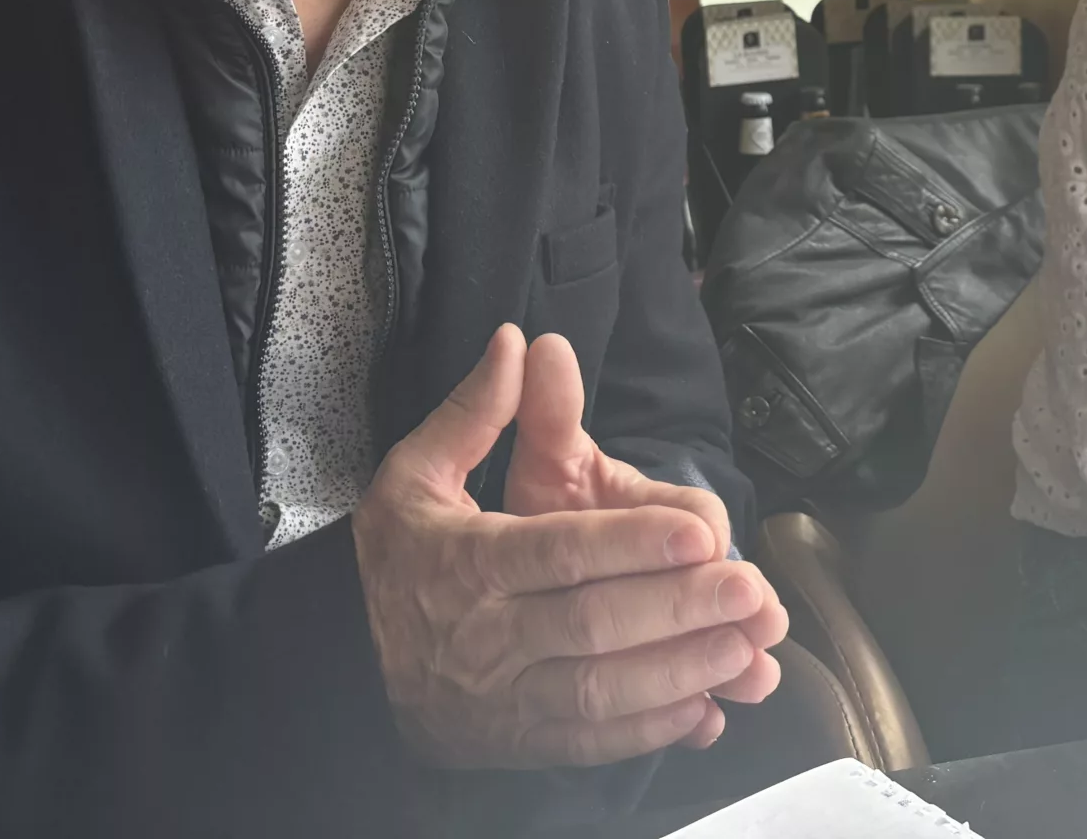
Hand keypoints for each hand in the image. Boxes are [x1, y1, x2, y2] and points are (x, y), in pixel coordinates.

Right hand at [351, 325, 782, 767]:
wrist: (338, 668)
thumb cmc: (392, 562)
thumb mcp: (413, 475)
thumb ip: (474, 413)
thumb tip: (519, 342)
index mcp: (468, 561)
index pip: (559, 552)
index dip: (632, 544)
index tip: (700, 532)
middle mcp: (490, 636)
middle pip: (592, 625)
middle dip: (676, 608)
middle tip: (748, 589)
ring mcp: (506, 698)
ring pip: (599, 692)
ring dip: (677, 674)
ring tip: (744, 650)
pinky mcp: (520, 741)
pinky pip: (588, 743)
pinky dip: (648, 733)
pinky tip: (704, 714)